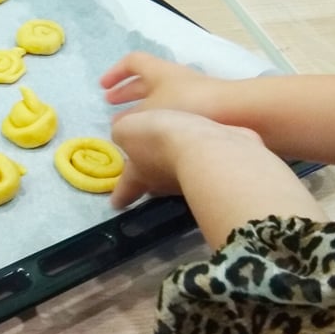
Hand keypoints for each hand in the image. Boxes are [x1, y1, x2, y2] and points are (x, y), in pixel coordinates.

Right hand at [100, 52, 223, 120]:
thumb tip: (119, 126)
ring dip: (144, 111)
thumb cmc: (186, 106)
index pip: (132, 62)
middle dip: (127, 93)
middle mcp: (174, 78)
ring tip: (132, 128)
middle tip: (112, 105)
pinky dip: (161, 124)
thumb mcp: (147, 113)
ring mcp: (192, 94)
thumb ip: (128, 121)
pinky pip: (175, 114)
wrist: (235, 114)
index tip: (103, 88)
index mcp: (158, 71)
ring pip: (161, 99)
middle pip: (146, 81)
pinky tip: (158, 142)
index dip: (116, 73)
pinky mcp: (205, 112)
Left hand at [108, 109, 263, 209]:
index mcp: (140, 174)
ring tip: (178, 155)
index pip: (126, 189)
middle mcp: (165, 182)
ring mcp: (193, 179)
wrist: (209, 148)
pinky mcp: (219, 170)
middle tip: (147, 178)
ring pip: (181, 176)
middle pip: (155, 185)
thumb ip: (123, 133)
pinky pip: (208, 162)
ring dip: (178, 167)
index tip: (115, 204)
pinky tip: (207, 146)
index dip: (119, 195)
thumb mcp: (128, 129)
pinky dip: (205, 156)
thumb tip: (125, 137)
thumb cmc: (161, 139)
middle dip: (150, 182)